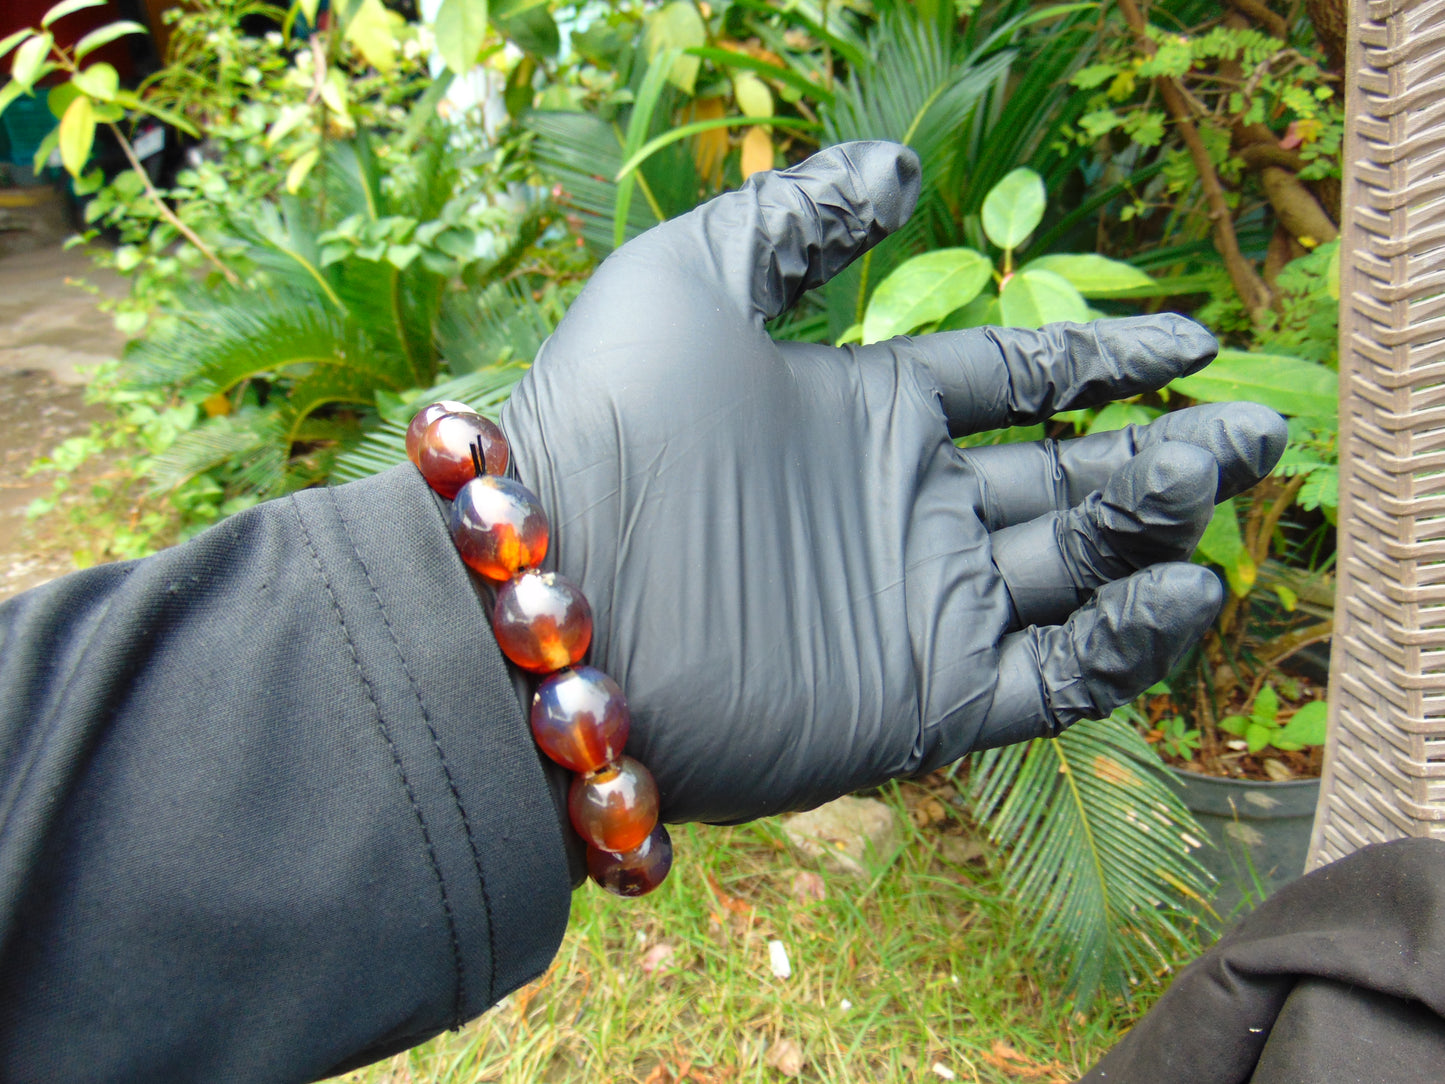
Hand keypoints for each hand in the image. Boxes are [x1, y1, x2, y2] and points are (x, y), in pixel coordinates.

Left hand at [500, 142, 1284, 824]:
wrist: (548, 594)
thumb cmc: (607, 424)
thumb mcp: (690, 276)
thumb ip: (796, 214)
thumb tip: (899, 169)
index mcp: (867, 414)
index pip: (1017, 383)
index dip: (1106, 360)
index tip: (1188, 340)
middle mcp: (904, 510)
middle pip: (1067, 477)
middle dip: (1162, 452)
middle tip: (1253, 427)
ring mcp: (918, 606)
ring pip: (1077, 571)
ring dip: (1158, 532)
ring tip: (1227, 481)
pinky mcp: (924, 700)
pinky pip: (1057, 678)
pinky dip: (1128, 643)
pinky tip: (1182, 589)